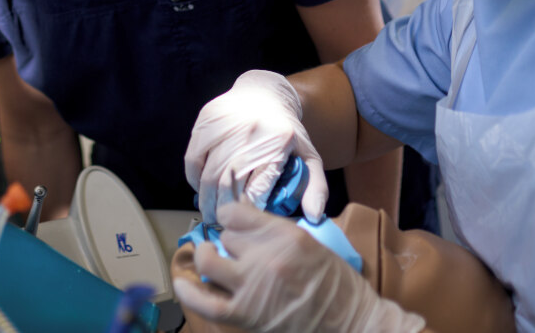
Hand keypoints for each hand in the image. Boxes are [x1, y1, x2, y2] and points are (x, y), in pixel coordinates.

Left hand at [173, 202, 425, 332]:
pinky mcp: (247, 314)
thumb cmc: (336, 282)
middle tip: (242, 255)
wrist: (353, 322)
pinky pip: (205, 301)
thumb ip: (274, 230)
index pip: (235, 212)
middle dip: (231, 243)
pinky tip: (182, 283)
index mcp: (285, 233)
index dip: (233, 218)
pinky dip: (189, 292)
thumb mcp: (310, 242)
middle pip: (226, 237)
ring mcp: (253, 286)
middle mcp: (266, 255)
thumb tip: (239, 215)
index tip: (236, 225)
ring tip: (214, 260)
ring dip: (209, 259)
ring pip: (210, 260)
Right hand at [185, 70, 326, 223]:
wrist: (266, 93)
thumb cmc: (285, 132)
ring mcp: (226, 123)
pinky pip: (193, 158)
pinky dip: (194, 178)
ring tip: (210, 212)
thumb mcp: (308, 156)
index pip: (258, 187)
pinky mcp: (206, 119)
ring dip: (206, 198)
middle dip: (222, 208)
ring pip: (209, 172)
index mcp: (279, 141)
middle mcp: (251, 130)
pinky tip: (201, 187)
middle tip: (221, 222)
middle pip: (229, 182)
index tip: (244, 221)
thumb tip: (314, 216)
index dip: (247, 209)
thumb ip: (316, 186)